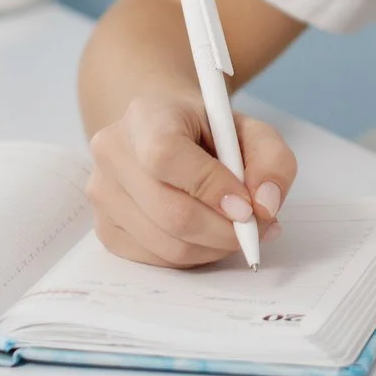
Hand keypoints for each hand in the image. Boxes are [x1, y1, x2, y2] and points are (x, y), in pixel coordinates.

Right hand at [85, 93, 296, 267]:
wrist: (164, 132)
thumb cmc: (207, 132)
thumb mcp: (250, 131)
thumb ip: (272, 161)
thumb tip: (265, 206)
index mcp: (146, 116)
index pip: (168, 157)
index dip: (212, 188)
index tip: (247, 206)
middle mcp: (113, 152)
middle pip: (170, 212)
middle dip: (224, 231)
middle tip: (256, 229)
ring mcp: (103, 193)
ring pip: (167, 244)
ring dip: (214, 247)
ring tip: (236, 231)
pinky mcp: (105, 228)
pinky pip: (156, 259)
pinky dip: (193, 256)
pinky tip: (208, 237)